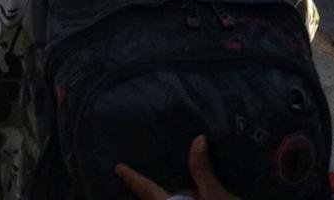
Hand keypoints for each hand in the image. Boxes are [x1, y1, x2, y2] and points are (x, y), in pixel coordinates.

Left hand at [114, 136, 237, 199]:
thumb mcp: (215, 194)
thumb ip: (203, 170)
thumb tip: (197, 140)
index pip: (147, 190)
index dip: (133, 179)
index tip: (119, 168)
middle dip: (142, 191)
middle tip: (130, 176)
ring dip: (154, 197)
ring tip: (151, 186)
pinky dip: (166, 198)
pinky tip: (176, 194)